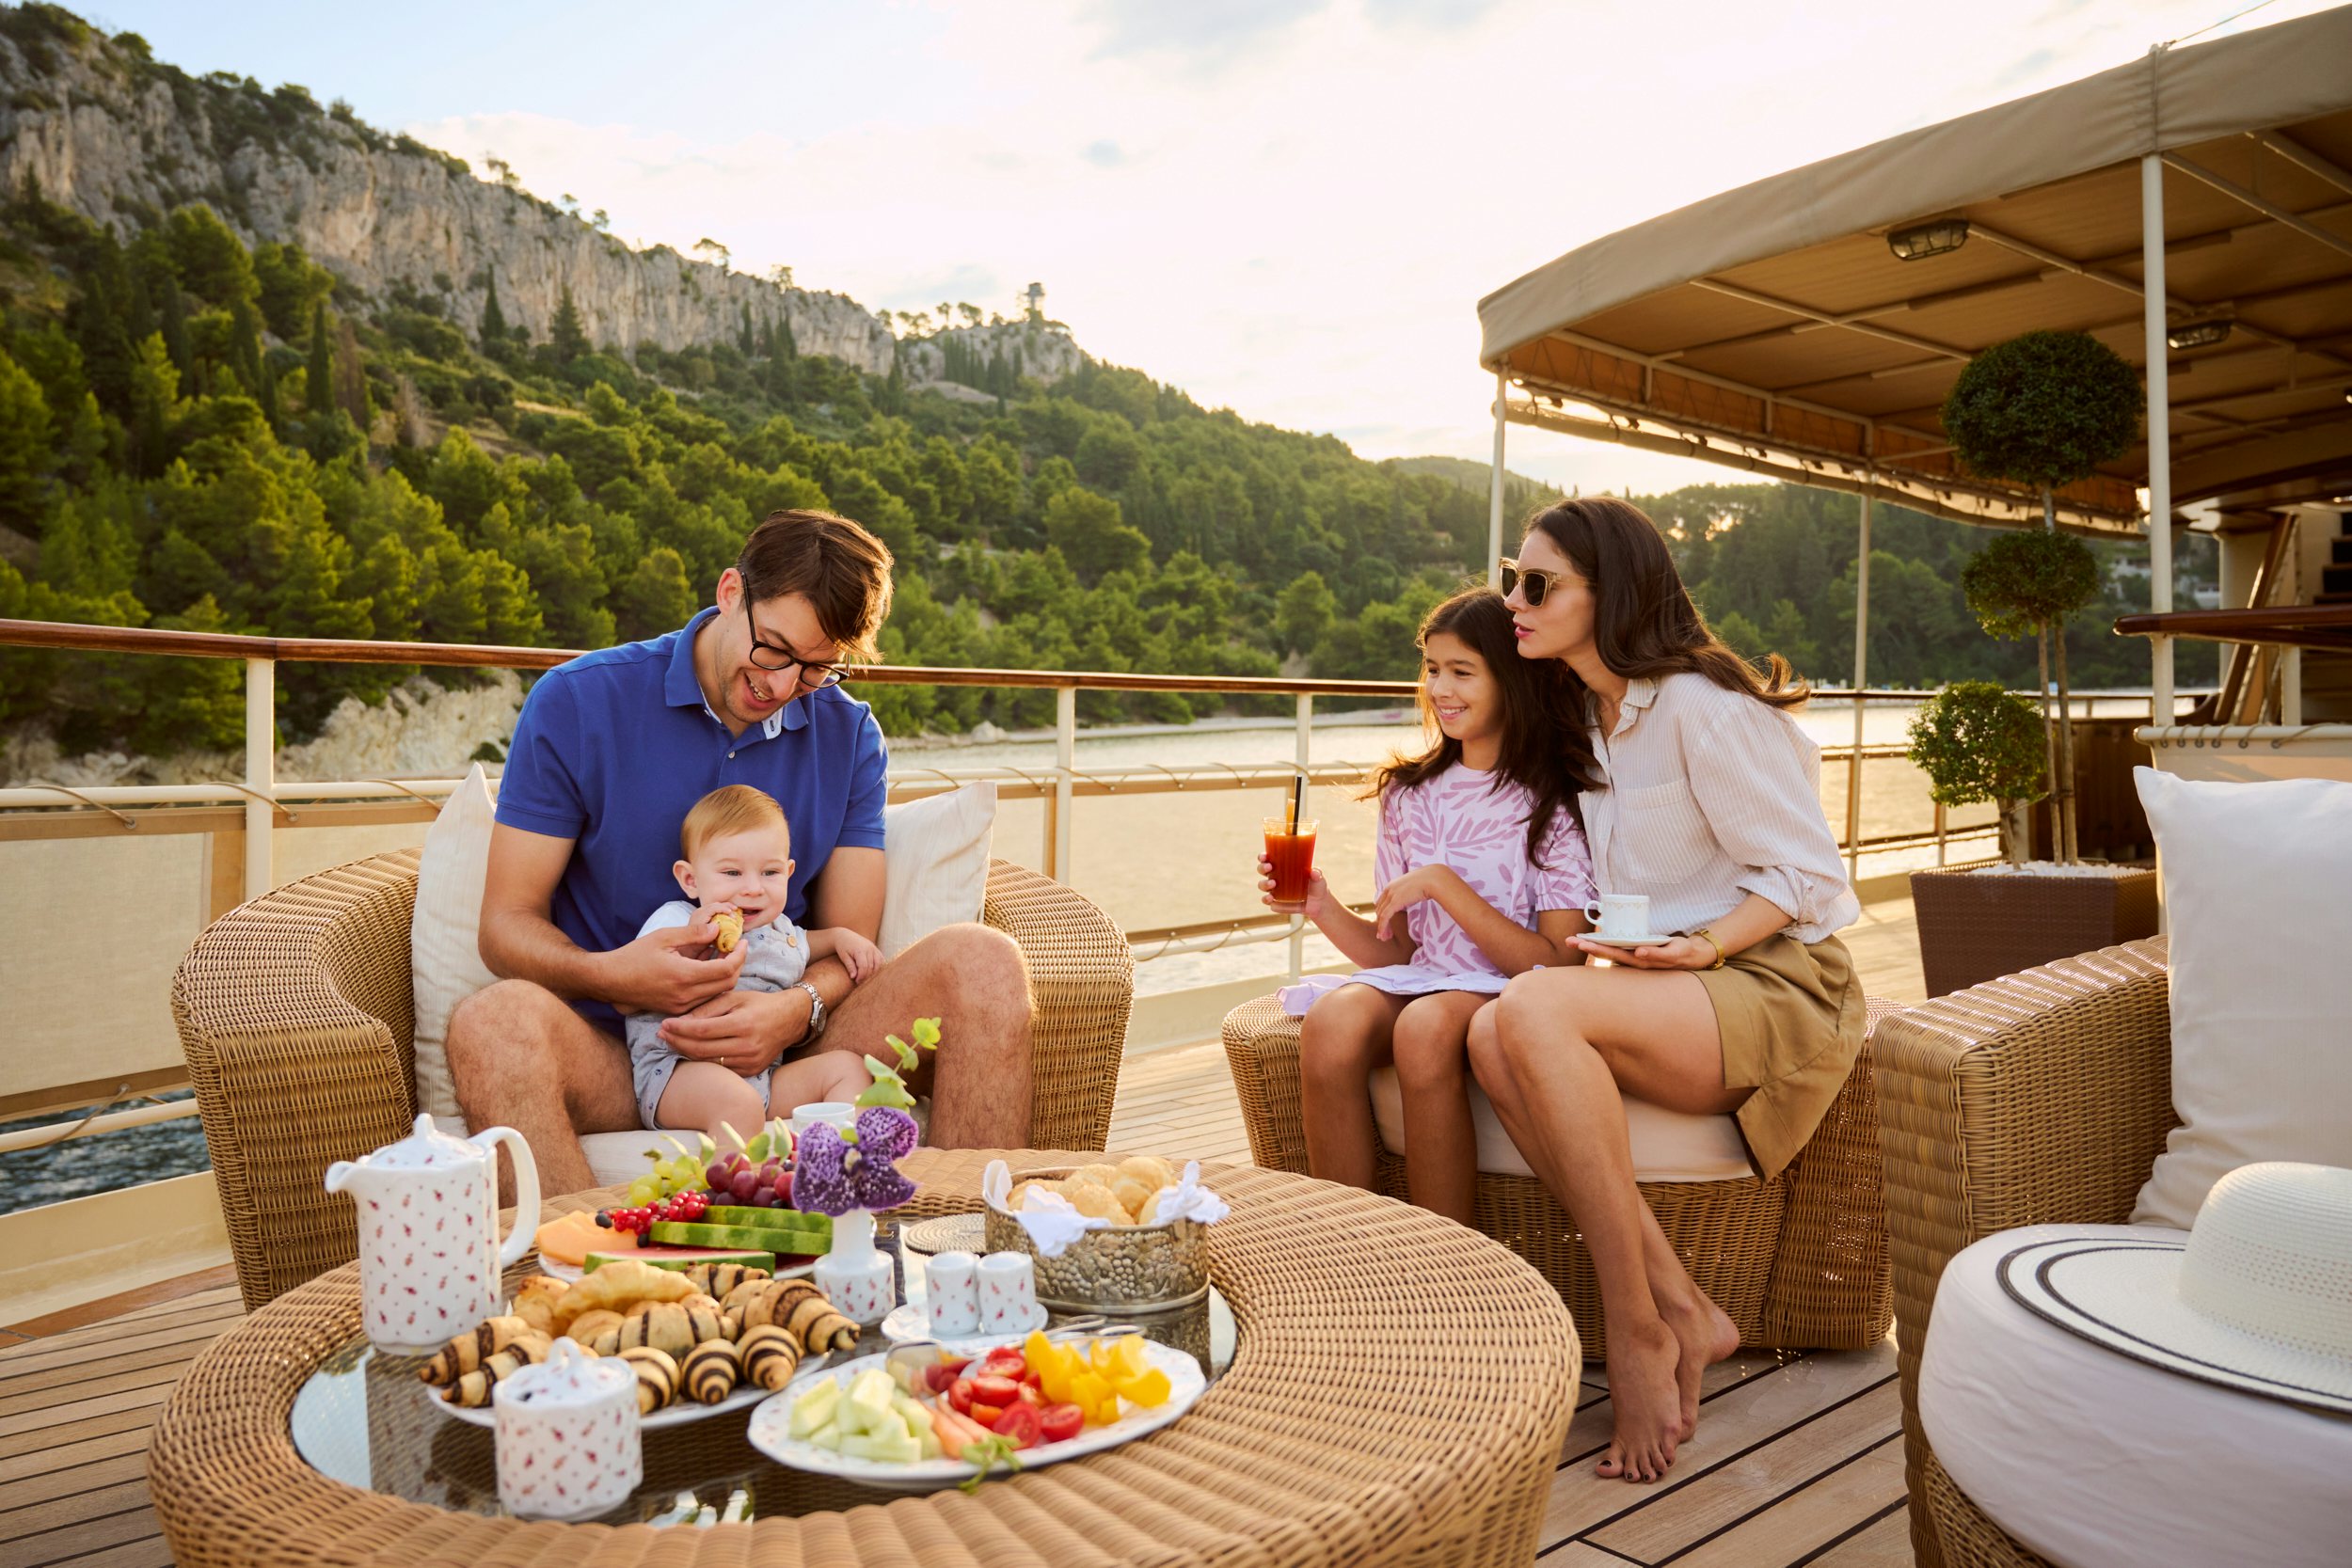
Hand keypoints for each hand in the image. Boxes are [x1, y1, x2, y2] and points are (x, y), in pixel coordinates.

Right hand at [605, 918, 745, 1015]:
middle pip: (728, 984)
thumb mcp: (663, 937)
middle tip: (737, 949)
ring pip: (718, 993)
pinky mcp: (677, 1010)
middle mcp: (685, 995)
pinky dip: (713, 985)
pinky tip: (708, 970)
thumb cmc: (634, 955)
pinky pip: (705, 999)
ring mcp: (681, 1006)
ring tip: (723, 956)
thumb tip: (717, 928)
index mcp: (683, 975)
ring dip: (726, 976)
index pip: (726, 970)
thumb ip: (693, 933)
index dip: (739, 955)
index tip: (742, 942)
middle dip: (738, 965)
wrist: (610, 980)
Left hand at [659, 987, 796, 1075]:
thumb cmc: (759, 1004)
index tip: (664, 1025)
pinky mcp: (751, 1070)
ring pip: (708, 1062)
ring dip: (687, 1053)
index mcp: (742, 1024)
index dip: (679, 1029)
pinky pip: (720, 1069)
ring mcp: (749, 1061)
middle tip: (662, 1035)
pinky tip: (693, 1051)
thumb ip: (707, 1009)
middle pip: (701, 1049)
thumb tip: (680, 1022)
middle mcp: (747, 1046)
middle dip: (677, 1042)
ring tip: (673, 1042)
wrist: (790, 1020)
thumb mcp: (734, 998)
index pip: (702, 1031)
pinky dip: (704, 1061)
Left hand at [831, 929, 882, 981]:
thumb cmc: (843, 947)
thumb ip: (850, 966)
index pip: (864, 966)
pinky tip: (873, 972)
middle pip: (871, 966)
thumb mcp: (844, 957)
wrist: (845, 936)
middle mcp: (869, 948)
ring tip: (866, 977)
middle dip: (866, 976)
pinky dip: (879, 967)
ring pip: (878, 964)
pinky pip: (881, 960)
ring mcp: (874, 948)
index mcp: (860, 950)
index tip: (857, 981)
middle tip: (860, 981)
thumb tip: (854, 977)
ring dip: (873, 973)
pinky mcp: (876, 949)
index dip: (861, 976)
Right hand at [1257, 856, 1329, 918]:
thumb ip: (1316, 873)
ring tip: (1273, 883)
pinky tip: (1271, 898)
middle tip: (1270, 867)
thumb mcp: (1318, 877)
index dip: (1263, 857)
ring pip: (1262, 885)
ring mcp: (1274, 890)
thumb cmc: (1316, 884)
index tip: (1265, 856)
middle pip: (1261, 870)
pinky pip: (1267, 901)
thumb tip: (1313, 872)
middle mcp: (1275, 877)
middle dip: (1262, 868)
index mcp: (1282, 866)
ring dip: (1264, 884)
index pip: (1268, 859)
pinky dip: (1267, 899)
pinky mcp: (1276, 902)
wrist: (1319, 903)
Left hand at [1373, 866, 1455, 940]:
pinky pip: (1385, 917)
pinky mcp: (1395, 902)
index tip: (1386, 924)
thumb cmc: (1429, 882)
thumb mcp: (1415, 886)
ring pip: (1381, 914)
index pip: (1382, 902)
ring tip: (1384, 938)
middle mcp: (1389, 889)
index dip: (1382, 914)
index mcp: (1392, 885)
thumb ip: (1411, 891)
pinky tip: (1383, 935)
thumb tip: (1416, 895)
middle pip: (1380, 909)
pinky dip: (1382, 927)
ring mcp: (1391, 895)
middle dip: (1381, 922)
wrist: (1433, 878)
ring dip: (1382, 927)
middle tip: (1384, 934)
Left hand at [1571, 933, 1712, 969]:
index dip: (1597, 947)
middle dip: (1589, 946)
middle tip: (1570, 940)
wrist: (1690, 956)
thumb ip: (1657, 954)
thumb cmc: (1679, 953)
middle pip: (1606, 952)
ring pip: (1609, 952)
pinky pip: (1616, 949)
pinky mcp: (1636, 954)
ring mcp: (1633, 957)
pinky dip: (1603, 946)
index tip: (1582, 943)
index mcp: (1639, 959)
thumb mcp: (1671, 954)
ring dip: (1591, 946)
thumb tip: (1639, 953)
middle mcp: (1633, 959)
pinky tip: (1587, 942)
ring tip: (1573, 940)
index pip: (1613, 953)